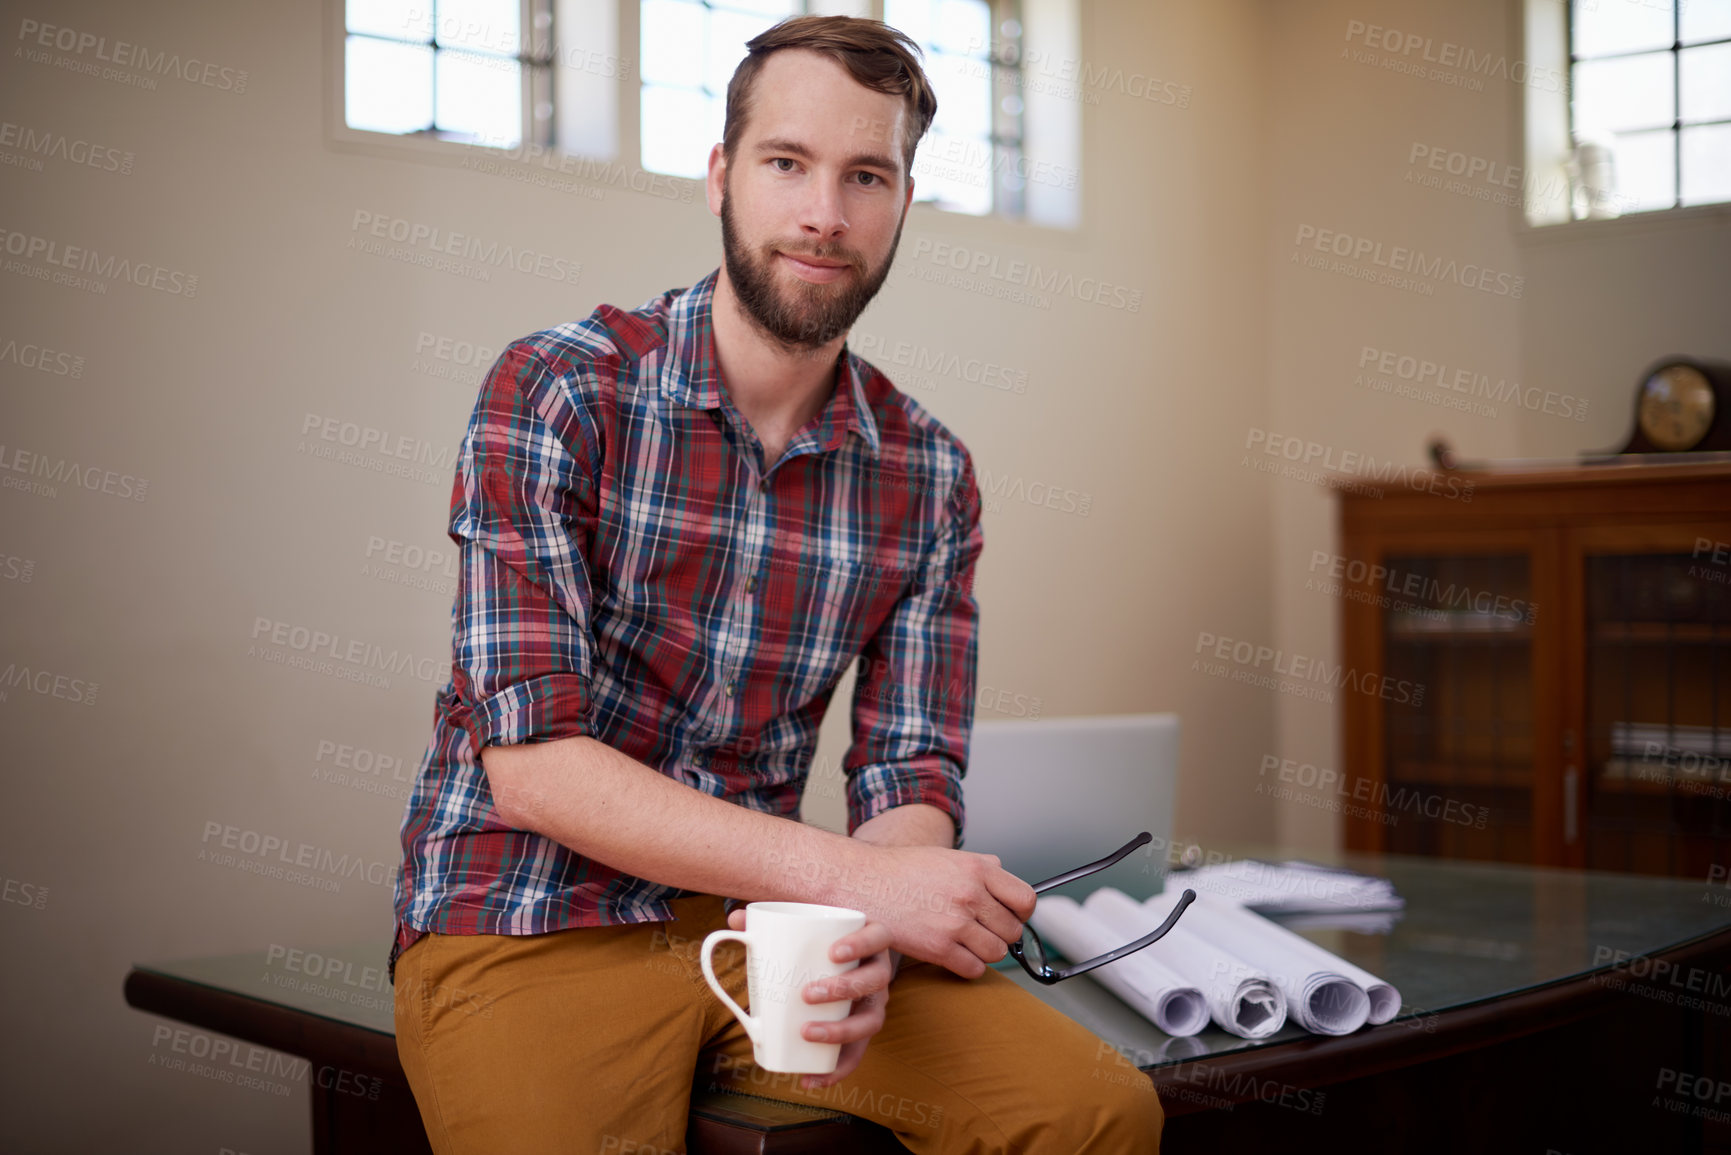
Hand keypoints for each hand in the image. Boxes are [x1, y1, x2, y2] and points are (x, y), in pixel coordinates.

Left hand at [725, 909, 896, 1087]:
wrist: (836, 965)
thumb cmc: (819, 944)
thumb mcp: (802, 929)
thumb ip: (770, 922)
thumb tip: (734, 917)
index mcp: (871, 941)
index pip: (879, 937)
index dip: (862, 944)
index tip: (833, 953)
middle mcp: (878, 973)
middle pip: (876, 980)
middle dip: (844, 989)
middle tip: (807, 994)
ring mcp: (873, 1004)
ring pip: (871, 1021)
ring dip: (841, 1031)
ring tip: (807, 1032)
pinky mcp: (861, 1032)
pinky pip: (856, 1055)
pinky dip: (837, 1070)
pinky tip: (812, 1079)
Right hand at [844, 844, 1036, 978]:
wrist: (863, 883)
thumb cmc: (901, 870)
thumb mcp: (946, 856)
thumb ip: (978, 865)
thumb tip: (1002, 871)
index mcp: (977, 869)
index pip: (1026, 899)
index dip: (1020, 912)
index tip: (1009, 916)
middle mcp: (970, 895)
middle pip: (1012, 930)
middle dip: (1000, 934)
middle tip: (981, 931)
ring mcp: (955, 923)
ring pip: (996, 953)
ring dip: (984, 952)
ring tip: (965, 942)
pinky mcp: (938, 948)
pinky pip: (973, 969)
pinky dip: (968, 966)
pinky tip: (953, 954)